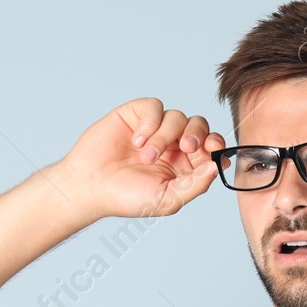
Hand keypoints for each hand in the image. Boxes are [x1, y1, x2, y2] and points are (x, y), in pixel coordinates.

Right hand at [51, 98, 223, 220]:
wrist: (90, 186)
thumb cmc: (125, 197)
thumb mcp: (167, 200)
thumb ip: (195, 185)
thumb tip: (217, 166)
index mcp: (184, 164)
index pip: (209, 146)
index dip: (215, 143)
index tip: (212, 148)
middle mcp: (172, 144)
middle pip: (198, 125)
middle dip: (197, 134)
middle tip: (185, 147)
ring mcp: (154, 128)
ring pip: (177, 116)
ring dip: (164, 137)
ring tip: (146, 156)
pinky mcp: (136, 115)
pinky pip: (155, 107)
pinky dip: (150, 122)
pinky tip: (137, 141)